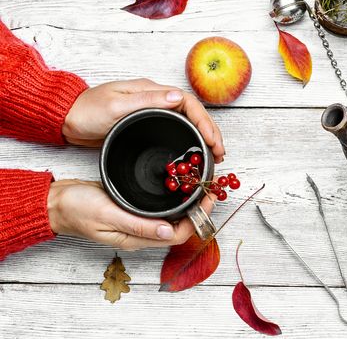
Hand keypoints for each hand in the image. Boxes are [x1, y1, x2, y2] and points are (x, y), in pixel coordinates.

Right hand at [47, 179, 216, 249]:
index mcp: (137, 238)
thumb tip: (169, 233)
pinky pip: (162, 209)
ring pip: (173, 218)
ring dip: (190, 204)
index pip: (179, 235)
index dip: (198, 218)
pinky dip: (176, 198)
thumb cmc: (77, 209)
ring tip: (201, 186)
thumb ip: (138, 225)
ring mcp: (139, 223)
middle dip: (199, 210)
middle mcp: (142, 234)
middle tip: (211, 189)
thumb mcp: (107, 214)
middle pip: (180, 227)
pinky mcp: (135, 212)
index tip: (209, 198)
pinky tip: (180, 186)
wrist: (57, 203)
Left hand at [63, 78, 224, 162]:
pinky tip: (193, 155)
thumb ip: (147, 100)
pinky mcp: (147, 126)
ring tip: (214, 156)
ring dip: (203, 138)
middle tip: (220, 153)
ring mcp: (152, 113)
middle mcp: (155, 100)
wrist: (68, 119)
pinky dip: (189, 142)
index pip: (188, 103)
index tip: (213, 140)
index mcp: (151, 92)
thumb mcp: (116, 105)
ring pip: (187, 123)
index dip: (204, 121)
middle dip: (210, 132)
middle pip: (193, 114)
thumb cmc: (88, 111)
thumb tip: (177, 97)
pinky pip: (176, 132)